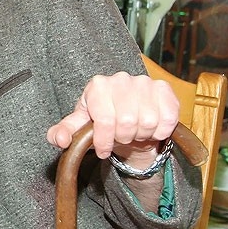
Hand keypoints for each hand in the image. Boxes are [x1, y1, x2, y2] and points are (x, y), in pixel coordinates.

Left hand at [46, 72, 178, 160]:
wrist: (128, 118)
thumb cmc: (101, 121)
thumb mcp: (79, 127)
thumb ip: (63, 133)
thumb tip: (60, 140)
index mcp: (97, 86)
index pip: (104, 120)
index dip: (104, 141)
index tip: (102, 150)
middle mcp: (121, 78)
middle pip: (127, 122)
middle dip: (122, 138)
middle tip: (120, 138)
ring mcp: (144, 82)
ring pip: (148, 121)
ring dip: (140, 135)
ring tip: (133, 132)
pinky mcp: (164, 89)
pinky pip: (167, 119)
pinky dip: (159, 131)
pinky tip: (149, 128)